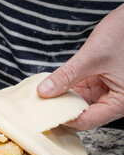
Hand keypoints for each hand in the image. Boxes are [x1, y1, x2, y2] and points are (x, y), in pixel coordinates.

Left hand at [37, 4, 123, 130]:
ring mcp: (107, 90)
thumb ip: (67, 75)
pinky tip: (52, 86)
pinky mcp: (100, 81)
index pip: (88, 120)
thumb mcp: (92, 57)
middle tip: (40, 107)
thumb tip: (44, 91)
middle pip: (83, 114)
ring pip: (80, 102)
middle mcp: (115, 100)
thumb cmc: (123, 34)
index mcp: (120, 102)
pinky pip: (81, 90)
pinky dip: (67, 88)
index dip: (65, 120)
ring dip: (63, 99)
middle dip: (62, 109)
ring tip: (42, 98)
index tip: (44, 115)